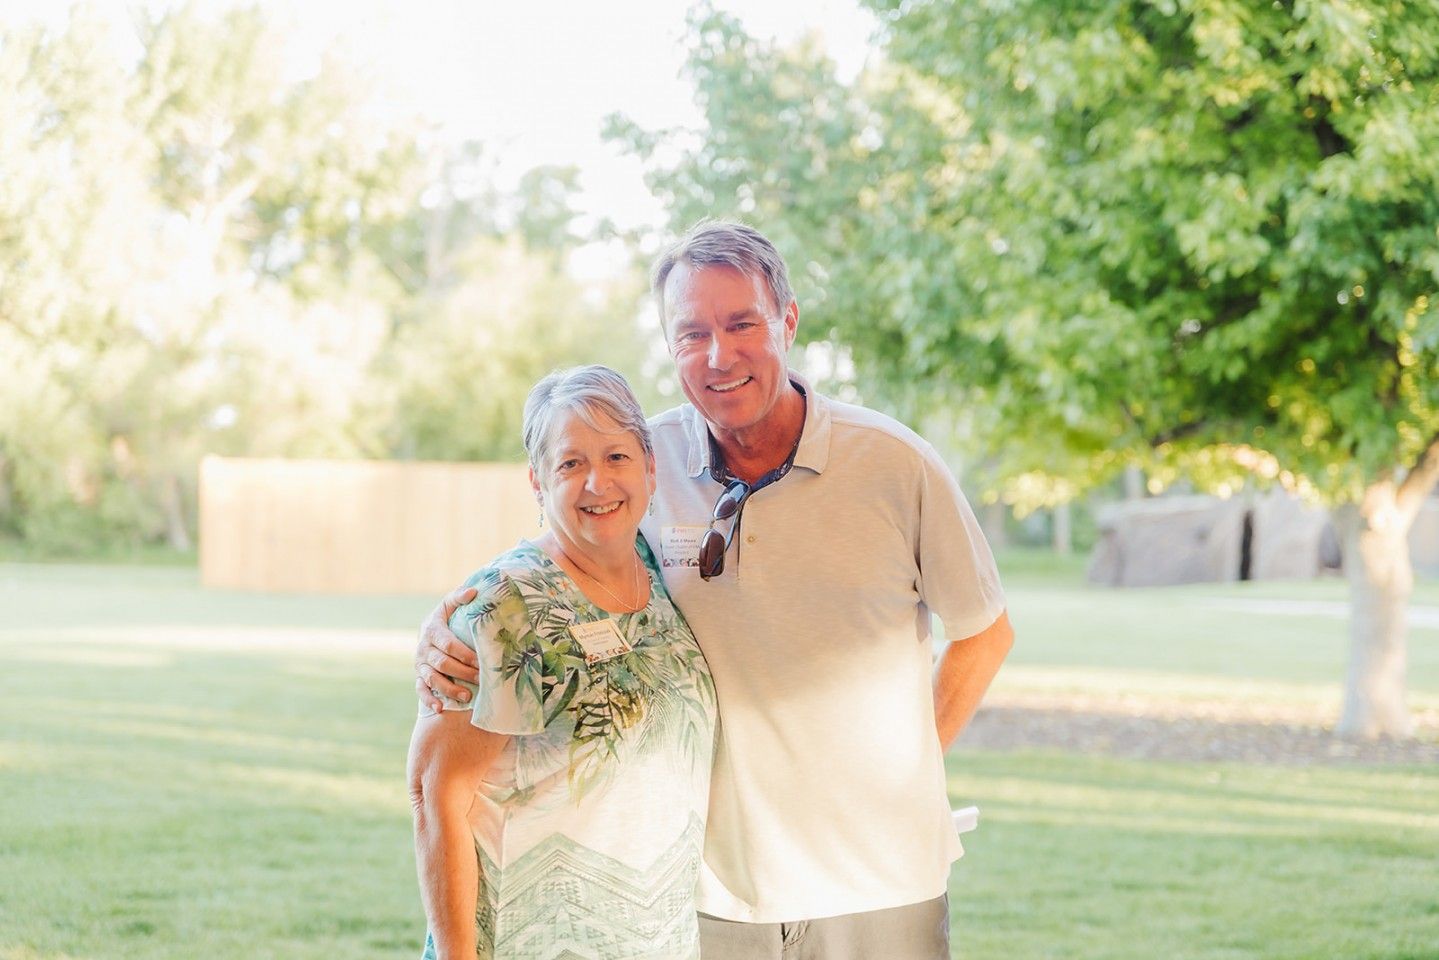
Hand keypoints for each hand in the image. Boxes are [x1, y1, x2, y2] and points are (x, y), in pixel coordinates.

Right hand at [415, 585, 480, 713]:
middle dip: (462, 672)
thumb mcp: (449, 605)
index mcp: (432, 629)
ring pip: (432, 678)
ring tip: (467, 696)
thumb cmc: (446, 618)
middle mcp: (424, 648)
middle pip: (442, 663)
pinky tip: (439, 709)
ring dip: (449, 688)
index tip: (482, 661)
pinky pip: (421, 690)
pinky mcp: (419, 676)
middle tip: (481, 679)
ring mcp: (420, 664)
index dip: (465, 654)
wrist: (430, 632)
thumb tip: (473, 591)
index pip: (448, 644)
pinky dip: (429, 700)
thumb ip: (459, 597)